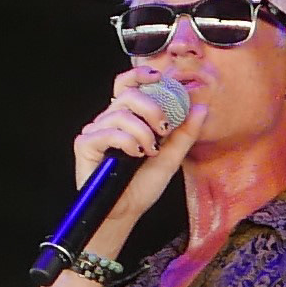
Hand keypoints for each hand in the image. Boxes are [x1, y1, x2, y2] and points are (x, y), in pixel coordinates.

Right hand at [73, 66, 206, 226]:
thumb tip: (200, 108)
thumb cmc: (143, 185)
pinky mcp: (85, 145)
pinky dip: (126, 141)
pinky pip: (106, 132)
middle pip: (127, 95)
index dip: (140, 75)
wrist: (126, 211)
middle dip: (151, 108)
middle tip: (164, 129)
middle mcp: (109, 120)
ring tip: (150, 151)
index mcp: (128, 118)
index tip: (159, 77)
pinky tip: (134, 154)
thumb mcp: (171, 158)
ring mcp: (95, 131)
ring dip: (142, 132)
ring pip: (120, 114)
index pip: (128, 85)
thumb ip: (184, 134)